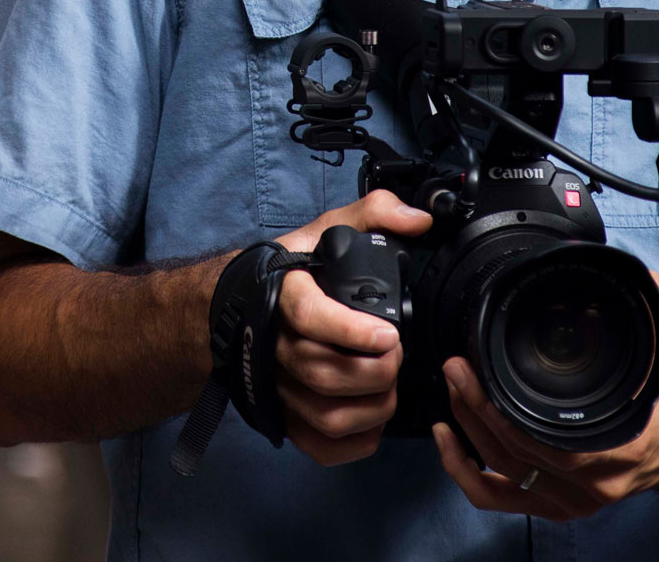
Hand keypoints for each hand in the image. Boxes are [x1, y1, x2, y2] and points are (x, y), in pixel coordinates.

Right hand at [272, 190, 433, 464]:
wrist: (239, 305)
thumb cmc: (295, 270)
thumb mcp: (328, 228)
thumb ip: (375, 213)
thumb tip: (419, 221)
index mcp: (286, 295)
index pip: (310, 319)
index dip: (352, 331)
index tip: (389, 334)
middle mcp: (276, 346)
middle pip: (324, 373)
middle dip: (375, 371)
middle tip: (396, 354)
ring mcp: (279, 386)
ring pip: (325, 415)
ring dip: (371, 408)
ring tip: (390, 385)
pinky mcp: (286, 416)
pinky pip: (319, 445)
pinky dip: (355, 442)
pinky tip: (374, 418)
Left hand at [431, 271, 658, 520]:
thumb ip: (655, 310)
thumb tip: (642, 276)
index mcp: (618, 448)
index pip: (539, 438)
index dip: (495, 406)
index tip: (471, 368)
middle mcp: (595, 483)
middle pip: (513, 454)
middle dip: (473, 408)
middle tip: (454, 369)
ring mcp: (576, 500)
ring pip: (502, 476)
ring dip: (467, 435)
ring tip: (451, 393)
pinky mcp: (562, 505)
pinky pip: (502, 499)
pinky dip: (468, 475)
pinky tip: (451, 442)